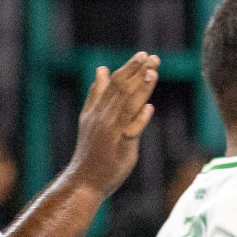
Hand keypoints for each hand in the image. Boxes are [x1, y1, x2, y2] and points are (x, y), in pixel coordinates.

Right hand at [68, 51, 158, 195]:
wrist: (84, 181)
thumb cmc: (92, 151)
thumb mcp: (91, 118)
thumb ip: (98, 94)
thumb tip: (101, 69)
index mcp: (97, 109)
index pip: (113, 84)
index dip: (128, 69)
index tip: (143, 56)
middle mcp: (102, 117)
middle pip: (121, 90)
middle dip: (136, 72)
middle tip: (152, 57)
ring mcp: (109, 131)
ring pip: (126, 105)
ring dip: (140, 89)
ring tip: (152, 73)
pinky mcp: (118, 147)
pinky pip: (130, 131)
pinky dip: (140, 119)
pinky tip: (149, 107)